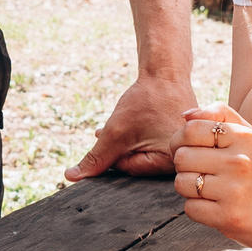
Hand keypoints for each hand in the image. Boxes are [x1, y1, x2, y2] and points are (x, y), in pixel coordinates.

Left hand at [64, 70, 199, 180]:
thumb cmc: (147, 100)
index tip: (104, 139)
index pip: (131, 170)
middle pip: (137, 165)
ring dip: (123, 144)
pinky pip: (151, 146)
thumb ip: (96, 157)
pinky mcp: (175, 141)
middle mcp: (179, 161)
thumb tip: (72, 177)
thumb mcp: (117, 132)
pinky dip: (135, 138)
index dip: (112, 156)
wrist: (166, 73)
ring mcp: (179, 151)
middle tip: (105, 132)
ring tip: (112, 129)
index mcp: (171, 165)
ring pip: (141, 155)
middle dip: (117, 150)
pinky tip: (126, 126)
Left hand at [170, 105, 251, 246]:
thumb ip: (219, 116)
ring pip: (181, 183)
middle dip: (184, 166)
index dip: (179, 140)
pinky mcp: (229, 217)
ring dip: (189, 188)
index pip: (190, 130)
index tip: (188, 149)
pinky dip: (197, 208)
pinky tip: (214, 205)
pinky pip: (190, 208)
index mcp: (243, 137)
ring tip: (208, 189)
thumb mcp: (248, 135)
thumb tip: (185, 116)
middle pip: (181, 157)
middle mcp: (239, 162)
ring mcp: (234, 191)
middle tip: (200, 171)